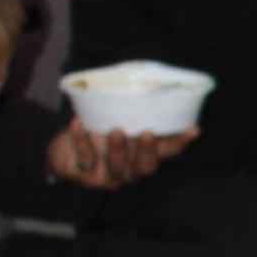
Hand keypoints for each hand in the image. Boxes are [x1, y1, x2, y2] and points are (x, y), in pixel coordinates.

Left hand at [47, 117, 193, 191]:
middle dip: (147, 151)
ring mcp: (105, 175)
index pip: (166, 152)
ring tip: (116, 132)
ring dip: (118, 150)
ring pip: (117, 168)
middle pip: (144, 167)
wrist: (64, 148)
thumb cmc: (96, 130)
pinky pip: (84, 159)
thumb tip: (149, 81)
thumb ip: (131, 111)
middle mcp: (127, 170)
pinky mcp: (81, 173)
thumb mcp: (115, 120)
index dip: (179, 142)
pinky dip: (81, 141)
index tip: (192, 129)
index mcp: (141, 156)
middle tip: (147, 134)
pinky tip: (78, 124)